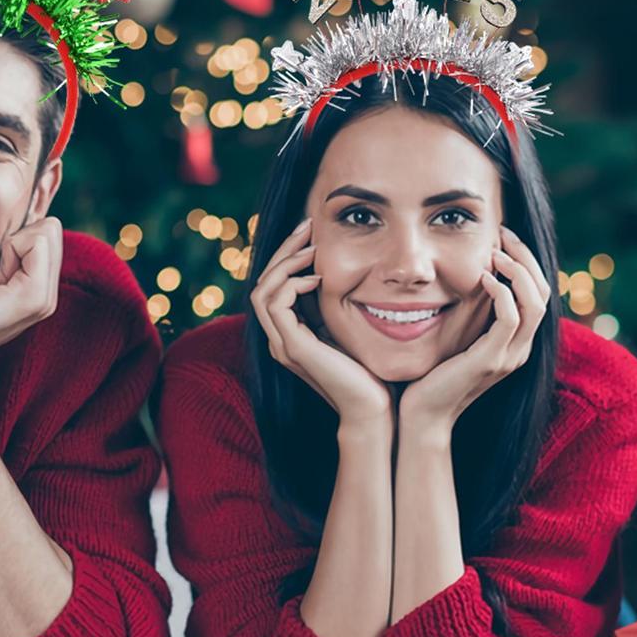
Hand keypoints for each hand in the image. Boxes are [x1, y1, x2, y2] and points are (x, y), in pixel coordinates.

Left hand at [0, 216, 62, 393]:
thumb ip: (8, 253)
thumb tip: (17, 216)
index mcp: (38, 289)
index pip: (48, 233)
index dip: (16, 237)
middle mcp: (49, 296)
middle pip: (51, 229)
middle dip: (18, 237)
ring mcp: (45, 298)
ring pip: (47, 231)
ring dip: (13, 244)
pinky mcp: (35, 296)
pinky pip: (35, 242)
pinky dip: (11, 250)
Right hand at [250, 218, 392, 426]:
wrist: (375, 410)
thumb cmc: (369, 372)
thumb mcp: (347, 329)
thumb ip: (332, 306)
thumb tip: (334, 271)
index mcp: (288, 333)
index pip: (272, 286)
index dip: (286, 257)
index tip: (310, 235)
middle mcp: (279, 338)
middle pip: (261, 283)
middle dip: (282, 251)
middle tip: (306, 226)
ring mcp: (282, 344)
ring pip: (261, 291)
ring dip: (285, 263)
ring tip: (312, 249)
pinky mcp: (293, 348)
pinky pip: (275, 304)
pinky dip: (291, 283)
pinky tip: (318, 278)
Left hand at [399, 225, 550, 434]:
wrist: (422, 416)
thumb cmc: (432, 375)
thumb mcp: (457, 338)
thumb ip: (469, 315)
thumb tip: (466, 279)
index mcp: (515, 342)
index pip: (540, 294)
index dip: (527, 262)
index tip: (503, 238)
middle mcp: (519, 349)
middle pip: (545, 293)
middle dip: (527, 258)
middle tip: (504, 233)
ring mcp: (508, 356)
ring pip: (535, 304)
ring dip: (518, 271)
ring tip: (495, 252)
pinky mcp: (490, 360)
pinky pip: (509, 320)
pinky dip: (502, 294)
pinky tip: (484, 278)